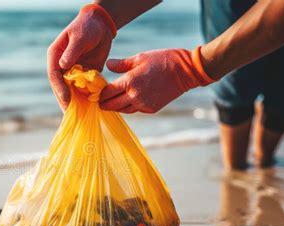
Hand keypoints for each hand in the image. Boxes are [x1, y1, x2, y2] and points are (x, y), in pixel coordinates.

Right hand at [48, 4, 115, 109]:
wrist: (101, 25)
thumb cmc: (88, 27)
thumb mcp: (80, 37)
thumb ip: (72, 51)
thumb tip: (63, 65)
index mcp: (55, 56)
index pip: (54, 76)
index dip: (59, 89)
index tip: (66, 99)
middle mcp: (62, 66)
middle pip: (61, 87)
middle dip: (66, 100)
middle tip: (71, 114)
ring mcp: (73, 72)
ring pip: (72, 90)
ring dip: (76, 102)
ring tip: (80, 116)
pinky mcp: (85, 74)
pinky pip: (85, 88)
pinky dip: (87, 97)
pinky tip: (92, 107)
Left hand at [100, 47, 214, 113]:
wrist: (185, 71)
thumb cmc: (162, 60)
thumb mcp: (140, 57)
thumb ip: (121, 64)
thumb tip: (107, 65)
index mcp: (130, 81)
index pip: (108, 92)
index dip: (100, 93)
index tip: (97, 92)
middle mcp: (134, 96)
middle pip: (112, 105)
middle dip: (104, 103)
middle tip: (100, 101)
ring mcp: (143, 104)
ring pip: (122, 110)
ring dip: (115, 106)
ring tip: (111, 102)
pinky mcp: (151, 109)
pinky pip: (134, 110)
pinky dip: (129, 106)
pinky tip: (127, 101)